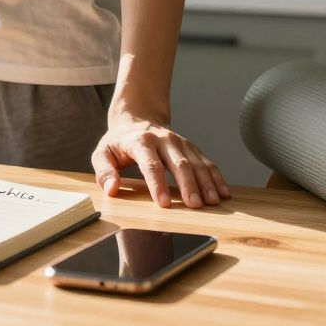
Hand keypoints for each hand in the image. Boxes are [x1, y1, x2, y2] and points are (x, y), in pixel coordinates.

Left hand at [91, 110, 229, 208]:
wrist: (135, 120)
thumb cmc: (118, 143)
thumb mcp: (102, 153)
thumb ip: (104, 171)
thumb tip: (111, 189)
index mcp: (140, 141)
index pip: (150, 164)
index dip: (157, 184)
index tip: (163, 204)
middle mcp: (163, 139)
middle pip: (178, 163)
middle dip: (187, 185)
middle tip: (194, 205)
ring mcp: (180, 142)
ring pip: (196, 162)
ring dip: (206, 183)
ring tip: (212, 202)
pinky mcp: (190, 147)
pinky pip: (206, 162)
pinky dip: (216, 177)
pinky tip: (223, 193)